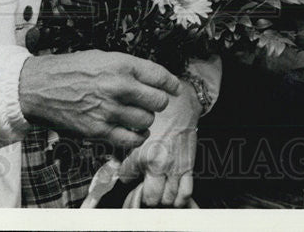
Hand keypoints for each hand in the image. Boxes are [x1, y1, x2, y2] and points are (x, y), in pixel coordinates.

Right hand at [18, 50, 179, 150]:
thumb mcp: (100, 58)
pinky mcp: (99, 130)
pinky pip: (131, 139)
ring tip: (136, 115)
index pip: (160, 76)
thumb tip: (150, 79)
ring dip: (145, 120)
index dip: (172, 84)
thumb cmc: (68, 70)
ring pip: (146, 121)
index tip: (175, 88)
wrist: (38, 87)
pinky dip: (135, 137)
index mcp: (120, 64)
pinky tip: (131, 131)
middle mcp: (118, 86)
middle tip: (151, 102)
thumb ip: (127, 68)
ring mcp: (109, 110)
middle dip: (158, 102)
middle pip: (158, 101)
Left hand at [117, 79, 201, 206]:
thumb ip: (123, 149)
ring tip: (157, 188)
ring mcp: (175, 167)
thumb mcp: (134, 128)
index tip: (125, 172)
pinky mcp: (189, 166)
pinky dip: (179, 198)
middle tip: (142, 187)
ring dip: (161, 196)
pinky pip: (186, 193)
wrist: (180, 104)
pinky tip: (172, 193)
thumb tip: (114, 164)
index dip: (125, 176)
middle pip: (150, 198)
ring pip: (167, 199)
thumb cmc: (158, 114)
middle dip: (144, 195)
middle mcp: (160, 164)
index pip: (126, 179)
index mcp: (143, 154)